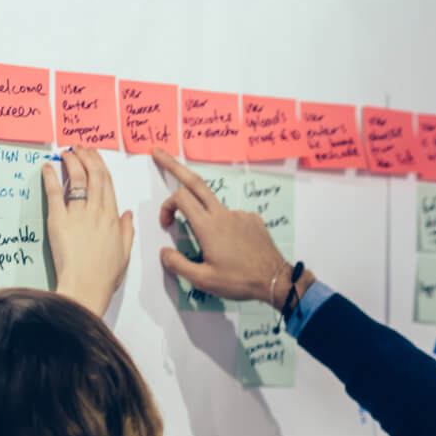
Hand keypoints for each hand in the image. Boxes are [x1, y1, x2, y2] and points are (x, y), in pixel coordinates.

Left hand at [44, 147, 134, 315]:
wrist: (86, 286)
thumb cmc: (105, 275)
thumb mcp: (124, 253)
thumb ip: (126, 230)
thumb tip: (127, 214)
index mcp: (113, 219)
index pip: (107, 184)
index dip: (100, 165)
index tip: (94, 155)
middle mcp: (97, 212)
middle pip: (94, 176)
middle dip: (87, 157)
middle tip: (80, 147)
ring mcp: (78, 215)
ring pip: (77, 180)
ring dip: (71, 162)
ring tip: (66, 153)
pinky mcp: (58, 221)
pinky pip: (55, 194)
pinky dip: (51, 178)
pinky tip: (47, 167)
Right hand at [151, 148, 296, 304]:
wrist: (276, 281)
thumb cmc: (241, 281)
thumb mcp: (204, 280)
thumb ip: (178, 265)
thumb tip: (164, 252)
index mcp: (208, 227)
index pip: (180, 198)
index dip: (167, 206)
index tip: (166, 223)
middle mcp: (224, 215)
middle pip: (195, 182)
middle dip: (174, 166)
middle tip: (158, 153)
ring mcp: (240, 215)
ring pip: (215, 206)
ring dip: (205, 217)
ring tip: (218, 250)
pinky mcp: (253, 220)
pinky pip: (233, 217)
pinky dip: (225, 227)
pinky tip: (233, 249)